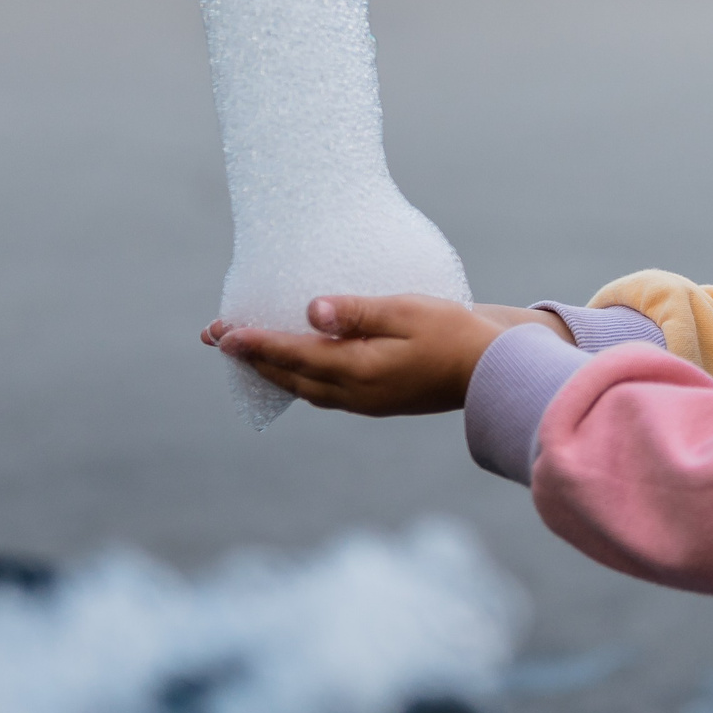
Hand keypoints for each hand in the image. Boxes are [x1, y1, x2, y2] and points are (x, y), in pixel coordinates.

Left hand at [201, 295, 558, 415]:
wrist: (493, 370)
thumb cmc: (453, 333)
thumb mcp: (406, 311)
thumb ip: (356, 312)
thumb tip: (310, 312)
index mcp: (358, 370)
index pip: (294, 355)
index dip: (256, 344)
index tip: (224, 333)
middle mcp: (355, 393)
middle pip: (291, 377)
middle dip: (254, 358)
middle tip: (220, 339)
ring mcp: (367, 401)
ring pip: (306, 389)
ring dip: (274, 369)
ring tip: (249, 354)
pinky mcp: (379, 401)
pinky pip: (325, 393)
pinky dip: (300, 378)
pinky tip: (299, 367)